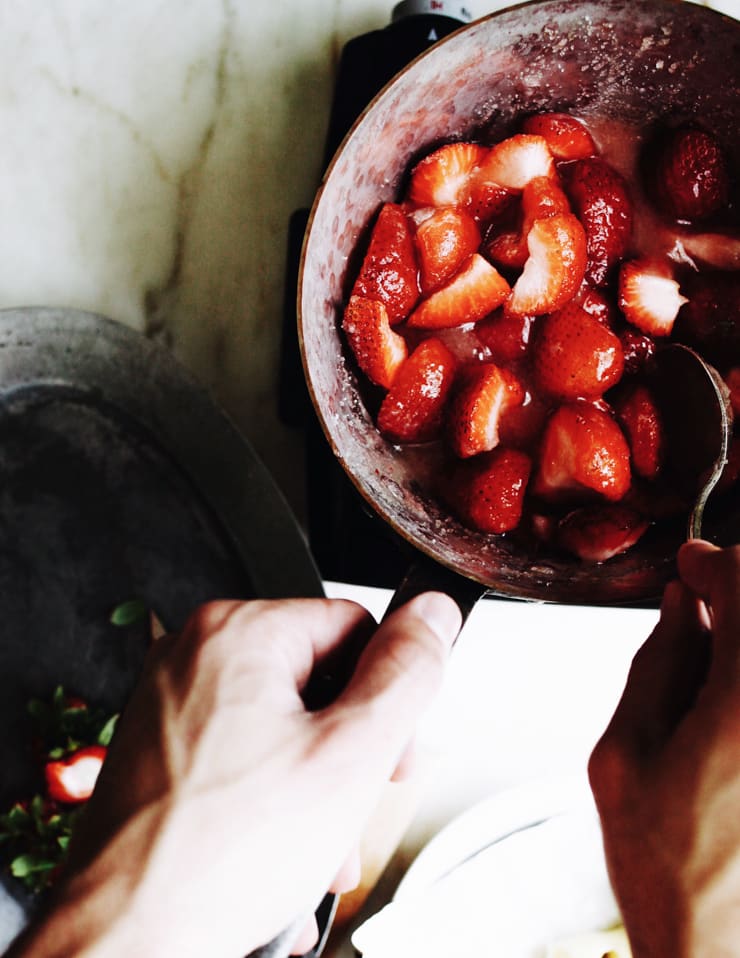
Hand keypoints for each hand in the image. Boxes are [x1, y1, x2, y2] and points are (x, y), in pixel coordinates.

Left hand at [10, 592, 460, 957]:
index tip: (393, 749)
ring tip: (322, 844)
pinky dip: (271, 791)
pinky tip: (282, 846)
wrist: (127, 937)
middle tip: (359, 799)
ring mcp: (171, 700)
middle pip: (317, 676)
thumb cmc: (219, 856)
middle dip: (351, 749)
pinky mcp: (161, 746)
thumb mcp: (351, 754)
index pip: (354, 626)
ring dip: (316, 781)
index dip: (389, 692)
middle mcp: (194, 653)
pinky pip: (240, 749)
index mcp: (237, 631)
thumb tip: (433, 614)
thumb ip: (405, 673)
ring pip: (280, 720)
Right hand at [589, 540, 739, 957]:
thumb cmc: (668, 871)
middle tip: (697, 606)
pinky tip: (726, 694)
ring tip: (711, 655)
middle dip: (736, 594)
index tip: (689, 567)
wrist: (718, 951)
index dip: (715, 565)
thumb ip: (655, 666)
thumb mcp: (621, 759)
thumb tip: (680, 605)